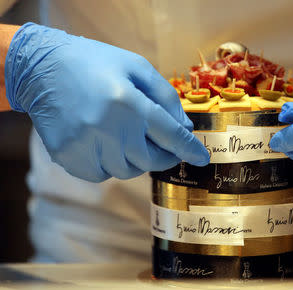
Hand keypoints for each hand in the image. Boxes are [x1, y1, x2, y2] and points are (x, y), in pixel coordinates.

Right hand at [5, 23, 208, 181]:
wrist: (42, 68)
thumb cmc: (95, 64)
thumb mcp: (136, 67)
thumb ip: (165, 97)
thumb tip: (185, 126)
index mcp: (129, 103)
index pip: (170, 135)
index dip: (189, 149)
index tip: (202, 158)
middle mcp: (109, 129)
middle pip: (151, 160)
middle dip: (164, 156)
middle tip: (165, 147)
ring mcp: (86, 147)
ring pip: (127, 171)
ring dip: (135, 159)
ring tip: (127, 137)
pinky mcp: (69, 158)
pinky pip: (102, 174)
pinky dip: (110, 164)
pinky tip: (105, 143)